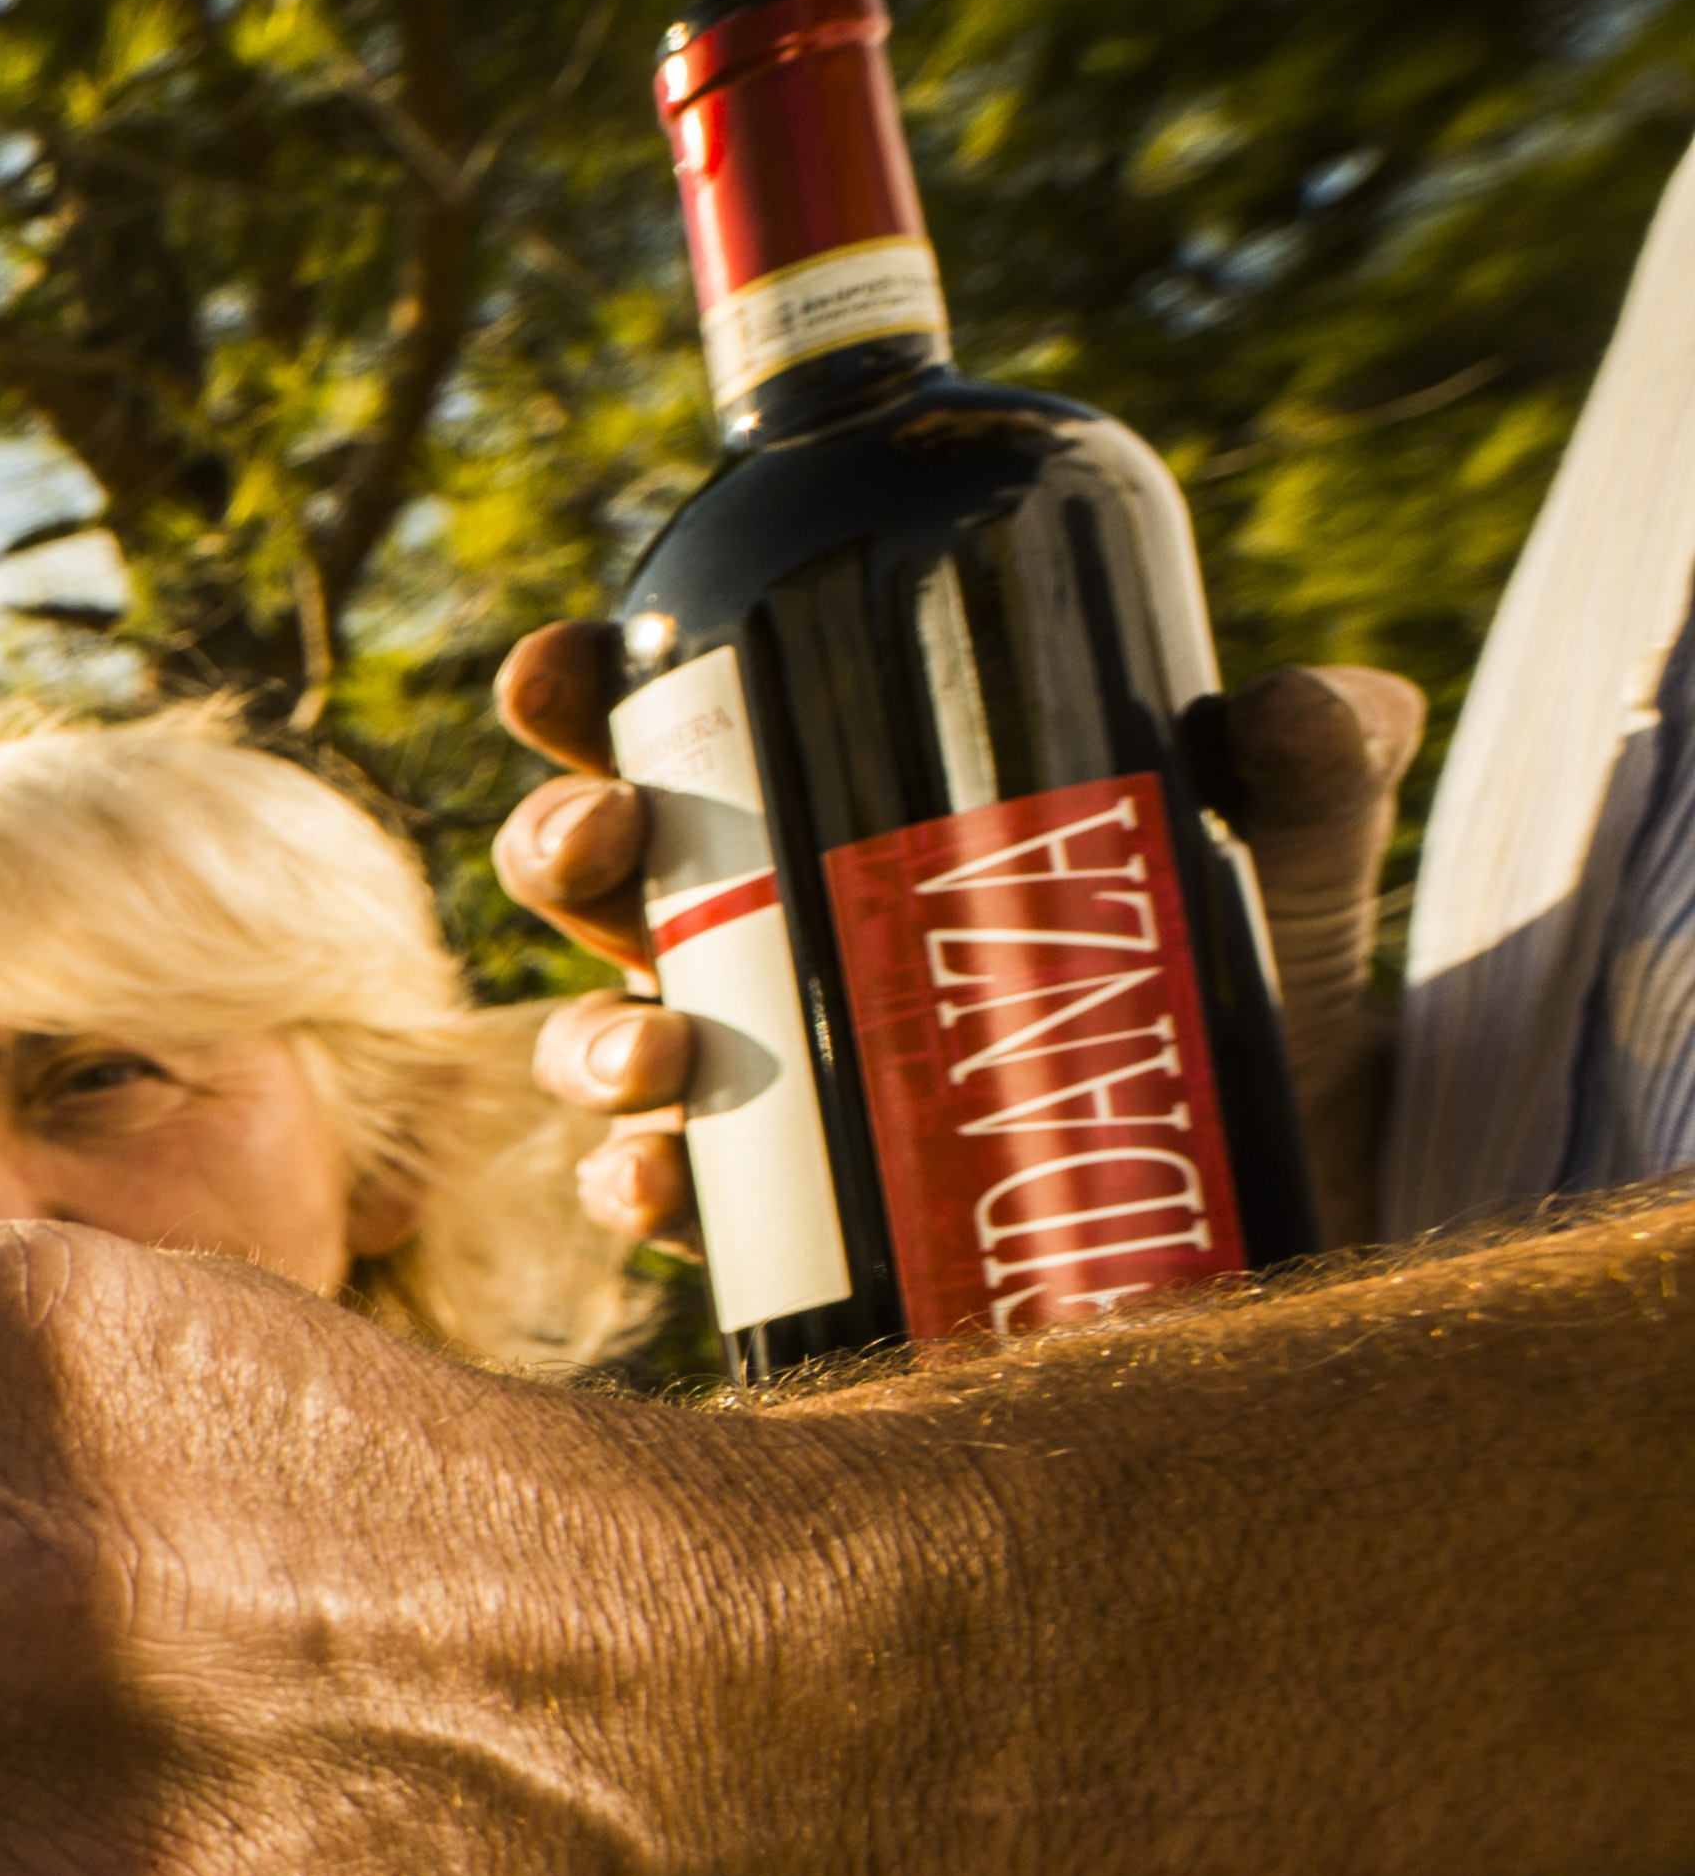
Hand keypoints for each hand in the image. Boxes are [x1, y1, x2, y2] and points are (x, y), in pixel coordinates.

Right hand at [487, 621, 1427, 1245]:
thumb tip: (1295, 709)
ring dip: (589, 1043)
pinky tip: (661, 1179)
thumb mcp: (1289, 845)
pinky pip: (671, 1200)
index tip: (562, 665)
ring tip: (657, 1049)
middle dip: (558, 846)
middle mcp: (771, 935)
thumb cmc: (1251, 969)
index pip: (682, 727)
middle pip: (602, 876)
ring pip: (605, 1043)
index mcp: (835, 804)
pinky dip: (640, 1189)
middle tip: (608, 835)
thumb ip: (1317, 757)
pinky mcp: (799, 1210)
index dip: (583, 691)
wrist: (1291, 1168)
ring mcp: (770, 1075)